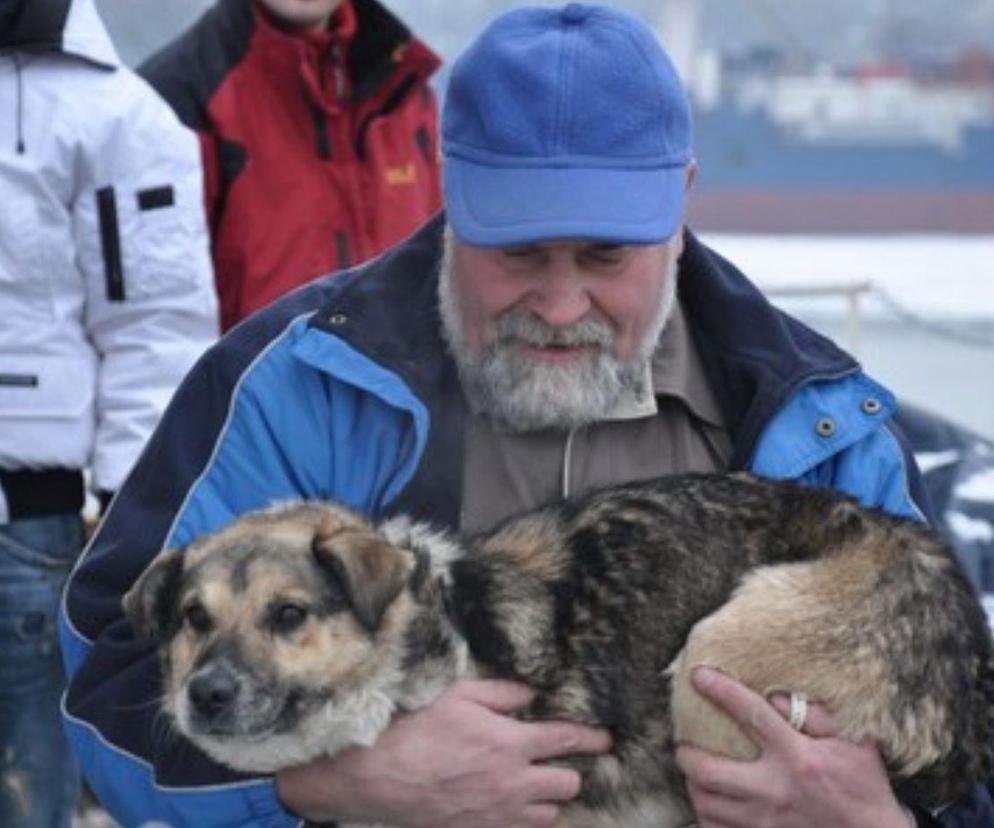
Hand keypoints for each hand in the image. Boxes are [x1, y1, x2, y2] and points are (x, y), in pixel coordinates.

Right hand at [276, 678, 610, 827]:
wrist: (380, 776)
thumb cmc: (417, 728)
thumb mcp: (459, 694)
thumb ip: (502, 693)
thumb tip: (531, 694)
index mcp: (510, 743)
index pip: (566, 740)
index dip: (591, 738)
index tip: (605, 738)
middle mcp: (513, 782)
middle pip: (568, 784)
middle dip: (570, 771)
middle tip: (557, 760)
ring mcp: (499, 813)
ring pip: (549, 814)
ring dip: (548, 798)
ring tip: (534, 783)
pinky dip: (525, 819)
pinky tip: (511, 804)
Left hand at [675, 668, 911, 827]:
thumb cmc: (863, 786)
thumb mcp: (854, 742)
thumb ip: (817, 715)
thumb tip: (774, 696)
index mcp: (797, 757)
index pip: (750, 714)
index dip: (721, 691)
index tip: (698, 676)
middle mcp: (775, 789)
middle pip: (709, 772)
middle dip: (686, 753)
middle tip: (682, 742)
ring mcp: (766, 822)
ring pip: (706, 804)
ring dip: (693, 784)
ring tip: (693, 770)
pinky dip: (705, 815)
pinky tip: (708, 801)